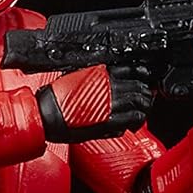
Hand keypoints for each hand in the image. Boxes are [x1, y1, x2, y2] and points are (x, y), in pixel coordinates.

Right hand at [36, 63, 153, 143]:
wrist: (46, 115)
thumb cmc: (55, 99)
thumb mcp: (76, 77)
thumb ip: (95, 77)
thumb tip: (107, 80)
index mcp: (102, 73)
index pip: (133, 69)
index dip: (142, 75)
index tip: (143, 81)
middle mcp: (109, 86)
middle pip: (141, 85)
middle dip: (146, 92)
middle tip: (145, 99)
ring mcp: (111, 103)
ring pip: (141, 100)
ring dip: (144, 106)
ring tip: (141, 111)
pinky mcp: (110, 120)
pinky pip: (134, 117)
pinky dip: (138, 120)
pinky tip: (134, 123)